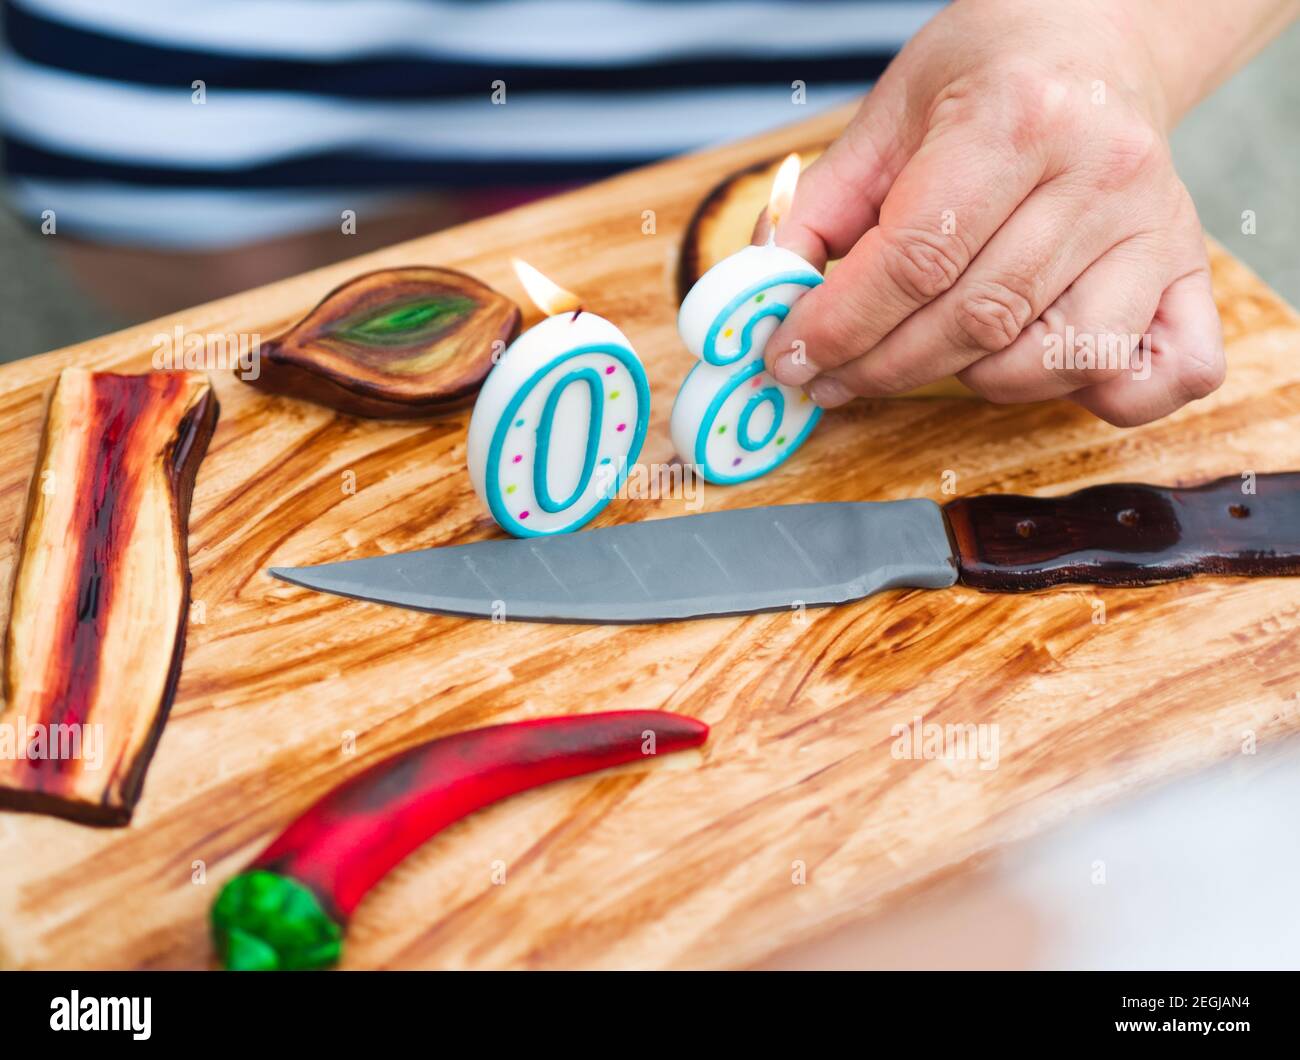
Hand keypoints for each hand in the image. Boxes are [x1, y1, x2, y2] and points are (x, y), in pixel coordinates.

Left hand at [762, 0, 1230, 425]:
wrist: (1095, 41)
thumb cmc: (987, 79)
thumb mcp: (888, 116)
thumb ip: (819, 209)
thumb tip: (765, 299)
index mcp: (1016, 118)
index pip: (915, 259)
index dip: (839, 326)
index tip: (789, 357)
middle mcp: (1100, 172)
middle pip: (976, 320)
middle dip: (881, 367)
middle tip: (830, 377)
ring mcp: (1156, 227)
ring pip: (1056, 361)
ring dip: (971, 383)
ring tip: (924, 356)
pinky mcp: (1188, 269)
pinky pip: (1161, 376)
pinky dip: (1094, 396)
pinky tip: (1034, 365)